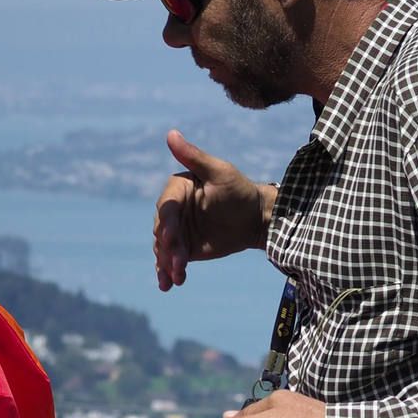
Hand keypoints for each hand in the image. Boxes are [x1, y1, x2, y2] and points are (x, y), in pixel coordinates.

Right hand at [153, 130, 273, 290]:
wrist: (255, 218)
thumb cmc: (239, 190)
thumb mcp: (219, 172)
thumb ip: (194, 157)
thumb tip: (170, 133)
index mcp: (177, 189)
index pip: (166, 207)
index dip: (167, 223)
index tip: (172, 237)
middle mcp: (173, 209)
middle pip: (163, 231)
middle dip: (169, 248)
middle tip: (179, 263)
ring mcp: (176, 230)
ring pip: (164, 248)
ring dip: (167, 263)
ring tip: (177, 277)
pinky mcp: (183, 248)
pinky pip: (171, 260)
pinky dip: (168, 272)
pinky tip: (169, 284)